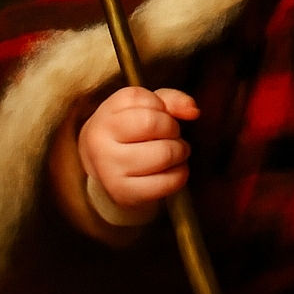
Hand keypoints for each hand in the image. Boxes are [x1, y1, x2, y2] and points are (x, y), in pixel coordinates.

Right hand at [77, 86, 198, 221]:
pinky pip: (167, 182)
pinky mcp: (123, 194)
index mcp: (106, 113)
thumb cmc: (132, 128)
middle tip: (171, 135)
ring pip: (164, 154)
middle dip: (173, 128)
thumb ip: (173, 100)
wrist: (104, 165)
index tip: (157, 115)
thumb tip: (193, 111)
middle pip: (153, 125)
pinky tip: (172, 169)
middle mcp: (100, 141)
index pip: (147, 100)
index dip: (162, 107)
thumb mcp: (147, 105)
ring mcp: (109, 170)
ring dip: (180, 151)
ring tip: (174, 151)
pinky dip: (180, 174)